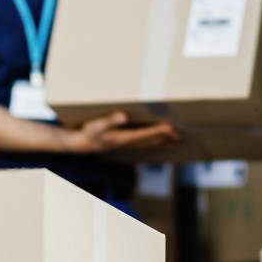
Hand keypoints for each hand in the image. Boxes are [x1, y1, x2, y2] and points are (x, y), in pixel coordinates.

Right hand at [64, 111, 180, 153]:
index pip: (146, 134)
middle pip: (151, 141)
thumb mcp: (96, 125)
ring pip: (149, 144)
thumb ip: (110, 120)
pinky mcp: (124, 144)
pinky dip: (153, 143)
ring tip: (175, 140)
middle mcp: (127, 143)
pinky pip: (143, 145)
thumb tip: (124, 116)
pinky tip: (159, 142)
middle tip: (181, 135)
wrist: (80, 144)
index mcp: (123, 138)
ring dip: (162, 142)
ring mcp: (126, 145)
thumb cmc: (88, 132)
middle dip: (166, 138)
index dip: (160, 131)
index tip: (172, 127)